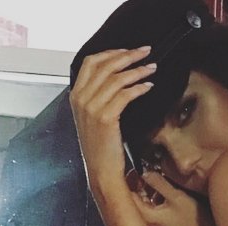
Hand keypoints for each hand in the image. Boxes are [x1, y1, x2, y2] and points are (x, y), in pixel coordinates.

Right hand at [69, 46, 155, 197]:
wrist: (101, 172)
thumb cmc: (100, 148)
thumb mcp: (91, 118)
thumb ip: (96, 96)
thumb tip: (115, 75)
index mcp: (75, 97)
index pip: (90, 63)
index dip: (110, 53)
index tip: (127, 51)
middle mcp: (81, 100)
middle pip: (105, 65)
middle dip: (128, 55)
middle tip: (145, 51)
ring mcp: (92, 109)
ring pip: (117, 78)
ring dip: (138, 70)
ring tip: (151, 68)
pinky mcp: (106, 118)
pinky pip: (125, 94)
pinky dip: (139, 87)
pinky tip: (148, 86)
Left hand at [127, 168, 209, 225]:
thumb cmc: (192, 221)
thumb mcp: (175, 196)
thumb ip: (158, 183)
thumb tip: (145, 172)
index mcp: (145, 216)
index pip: (126, 197)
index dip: (128, 181)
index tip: (132, 169)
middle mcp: (145, 221)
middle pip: (132, 199)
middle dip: (136, 183)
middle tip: (141, 169)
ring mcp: (152, 222)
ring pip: (141, 201)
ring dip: (145, 188)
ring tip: (151, 175)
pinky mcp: (159, 221)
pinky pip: (150, 204)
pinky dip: (152, 194)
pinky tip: (160, 186)